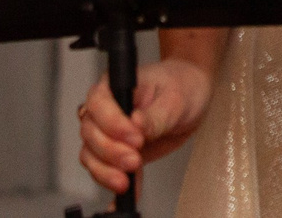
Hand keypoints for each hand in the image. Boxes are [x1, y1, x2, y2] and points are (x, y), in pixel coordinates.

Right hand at [77, 56, 211, 194]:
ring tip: (127, 181)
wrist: (191, 98)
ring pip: (91, 155)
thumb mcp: (174, 99)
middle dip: (110, 152)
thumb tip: (137, 123)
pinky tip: (127, 195)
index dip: (111, 124)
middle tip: (135, 160)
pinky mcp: (117, 153)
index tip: (135, 138)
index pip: (98, 104)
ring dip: (106, 172)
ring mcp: (109, 133)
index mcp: (114, 86)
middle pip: (90, 134)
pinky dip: (114, 185)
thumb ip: (155, 115)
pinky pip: (107, 171)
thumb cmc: (180, 86)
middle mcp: (106, 110)